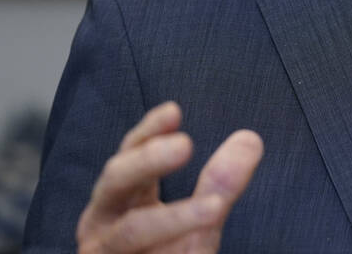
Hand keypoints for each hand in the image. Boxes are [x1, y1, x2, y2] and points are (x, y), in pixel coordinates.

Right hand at [77, 101, 264, 253]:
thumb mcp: (198, 218)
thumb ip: (220, 183)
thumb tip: (250, 140)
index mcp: (121, 199)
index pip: (129, 154)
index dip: (149, 132)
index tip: (174, 111)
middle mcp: (103, 221)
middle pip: (115, 182)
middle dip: (147, 160)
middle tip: (185, 144)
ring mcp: (102, 251)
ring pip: (130, 232)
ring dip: (172, 219)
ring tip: (214, 207)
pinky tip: (196, 251)